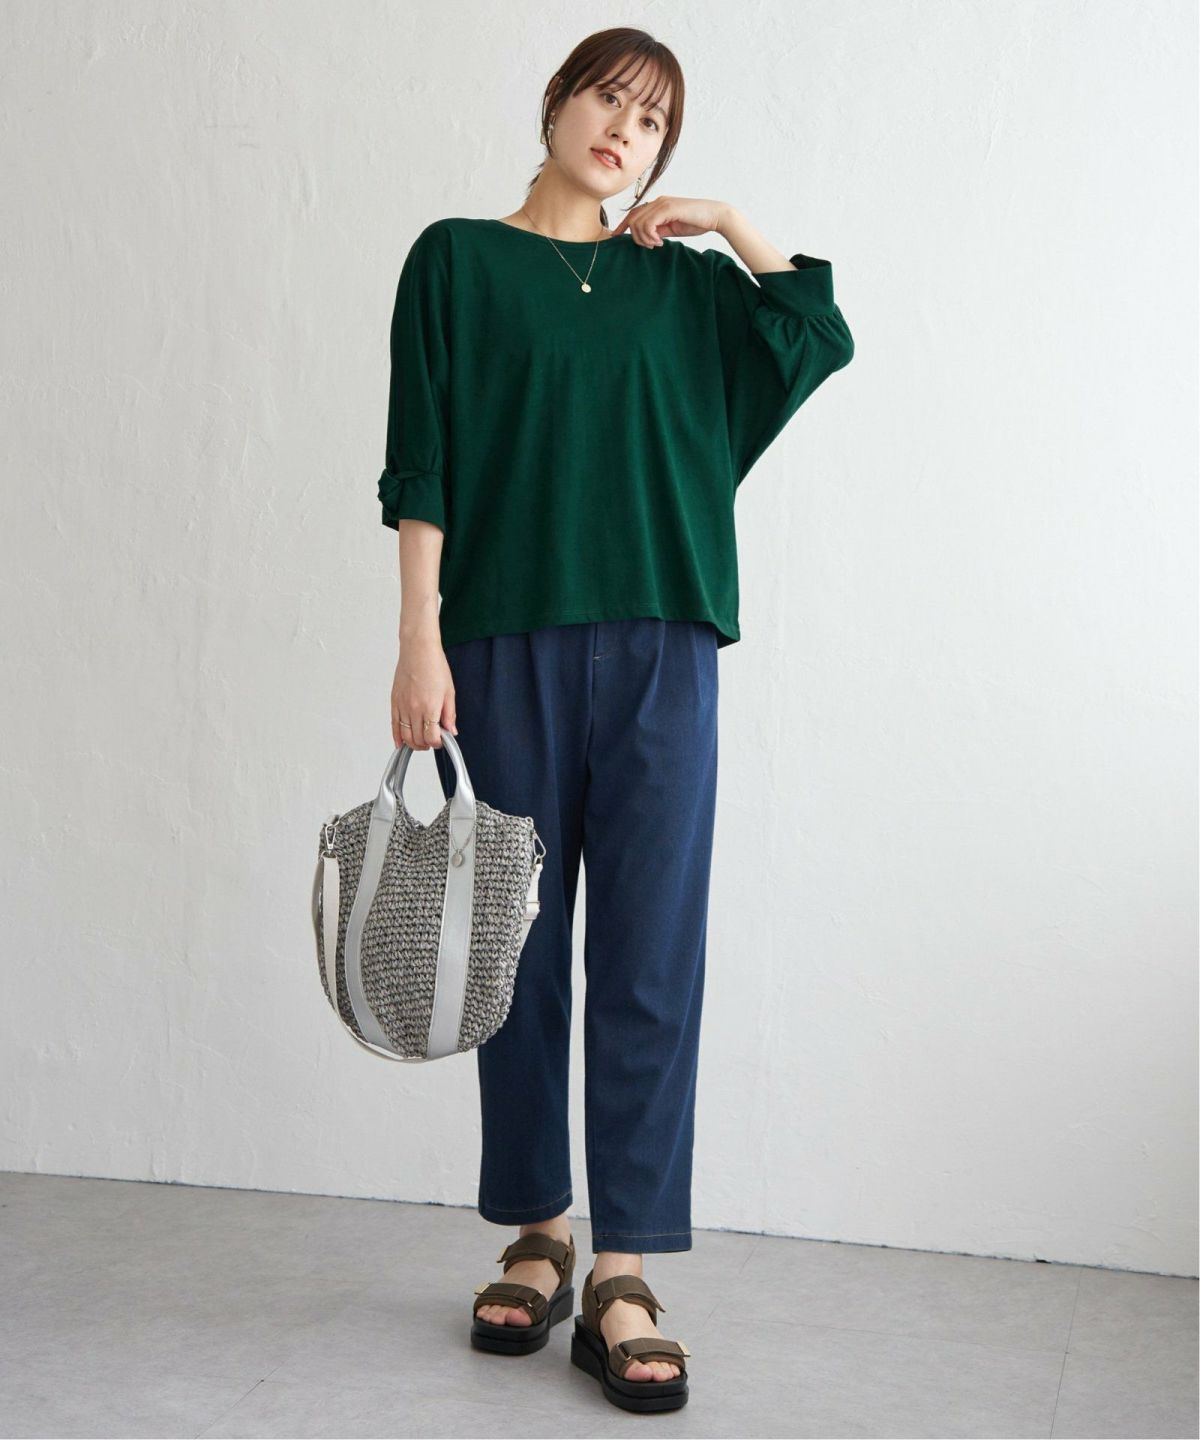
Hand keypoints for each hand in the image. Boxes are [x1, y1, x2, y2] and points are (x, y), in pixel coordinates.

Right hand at [391, 633, 457, 750]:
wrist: (418, 650)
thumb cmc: (434, 666)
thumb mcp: (449, 691)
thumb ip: (449, 714)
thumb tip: (451, 730)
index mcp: (430, 707)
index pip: (432, 737)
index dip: (437, 743)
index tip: (441, 740)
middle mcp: (414, 709)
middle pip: (418, 739)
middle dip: (426, 745)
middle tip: (432, 741)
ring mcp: (402, 706)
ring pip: (405, 735)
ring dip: (413, 743)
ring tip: (420, 742)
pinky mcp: (394, 701)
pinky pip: (394, 725)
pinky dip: (397, 737)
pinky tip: (401, 743)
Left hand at [610, 197, 732, 245]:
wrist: (715, 216)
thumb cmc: (696, 222)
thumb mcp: (672, 229)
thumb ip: (659, 231)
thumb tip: (647, 238)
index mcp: (658, 205)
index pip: (634, 213)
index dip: (623, 225)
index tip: (616, 237)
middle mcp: (658, 201)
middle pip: (633, 218)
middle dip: (634, 236)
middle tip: (649, 246)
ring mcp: (663, 203)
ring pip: (638, 222)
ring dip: (644, 238)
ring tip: (657, 244)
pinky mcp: (668, 208)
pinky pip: (648, 223)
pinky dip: (650, 235)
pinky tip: (660, 241)